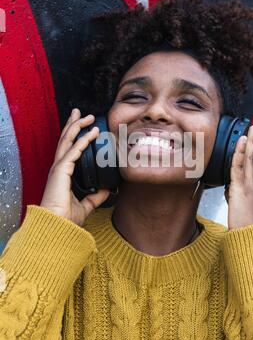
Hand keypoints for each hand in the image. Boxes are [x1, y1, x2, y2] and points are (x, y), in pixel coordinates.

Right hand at [40, 108, 109, 225]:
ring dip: (77, 126)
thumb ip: (95, 196)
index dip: (75, 136)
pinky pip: (73, 151)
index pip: (68, 149)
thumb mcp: (85, 205)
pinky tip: (92, 132)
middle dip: (73, 124)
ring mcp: (58, 168)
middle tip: (80, 112)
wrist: (58, 226)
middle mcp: (59, 168)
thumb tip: (107, 189)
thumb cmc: (66, 218)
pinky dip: (83, 140)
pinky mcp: (61, 171)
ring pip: (67, 140)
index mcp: (62, 174)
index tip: (83, 126)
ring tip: (86, 115)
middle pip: (65, 140)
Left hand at [224, 125, 252, 229]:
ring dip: (250, 142)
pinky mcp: (241, 186)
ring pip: (249, 158)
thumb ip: (235, 194)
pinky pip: (239, 165)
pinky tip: (241, 141)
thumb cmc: (243, 224)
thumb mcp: (238, 205)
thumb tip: (230, 188)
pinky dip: (240, 151)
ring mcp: (249, 184)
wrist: (248, 235)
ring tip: (251, 129)